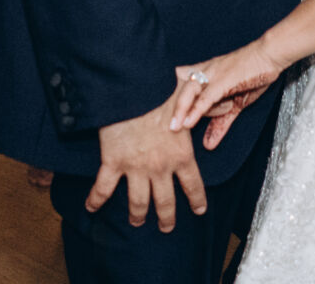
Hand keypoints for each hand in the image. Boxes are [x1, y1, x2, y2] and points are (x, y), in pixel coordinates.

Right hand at [87, 93, 206, 230]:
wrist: (131, 88)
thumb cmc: (160, 89)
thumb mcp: (188, 98)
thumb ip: (203, 105)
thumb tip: (223, 104)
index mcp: (181, 154)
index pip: (193, 185)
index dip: (196, 201)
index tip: (198, 210)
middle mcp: (161, 167)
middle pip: (166, 202)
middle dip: (167, 218)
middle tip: (166, 227)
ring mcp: (136, 168)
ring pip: (138, 202)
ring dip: (138, 215)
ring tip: (136, 222)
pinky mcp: (113, 162)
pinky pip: (104, 188)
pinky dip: (96, 200)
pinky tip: (91, 208)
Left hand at [170, 39, 287, 149]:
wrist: (270, 56)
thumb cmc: (254, 74)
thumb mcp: (236, 104)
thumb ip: (221, 123)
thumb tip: (208, 144)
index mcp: (206, 75)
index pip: (184, 89)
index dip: (174, 105)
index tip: (165, 121)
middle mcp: (205, 72)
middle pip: (181, 91)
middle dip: (172, 110)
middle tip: (165, 128)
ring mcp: (213, 74)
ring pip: (190, 93)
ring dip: (180, 111)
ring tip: (173, 129)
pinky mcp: (223, 79)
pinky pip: (206, 97)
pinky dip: (196, 110)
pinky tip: (188, 123)